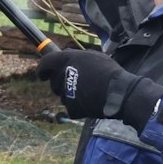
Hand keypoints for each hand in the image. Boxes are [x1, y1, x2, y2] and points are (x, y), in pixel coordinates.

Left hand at [36, 49, 162, 129]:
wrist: (121, 93)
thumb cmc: (109, 72)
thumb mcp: (94, 57)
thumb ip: (75, 57)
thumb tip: (65, 56)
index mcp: (67, 59)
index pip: (45, 63)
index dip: (42, 69)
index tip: (42, 74)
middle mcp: (63, 74)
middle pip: (53, 82)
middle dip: (61, 83)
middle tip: (78, 83)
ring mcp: (66, 92)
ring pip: (62, 95)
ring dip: (70, 94)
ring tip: (89, 92)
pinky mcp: (71, 107)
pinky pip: (70, 107)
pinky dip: (78, 106)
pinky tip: (91, 102)